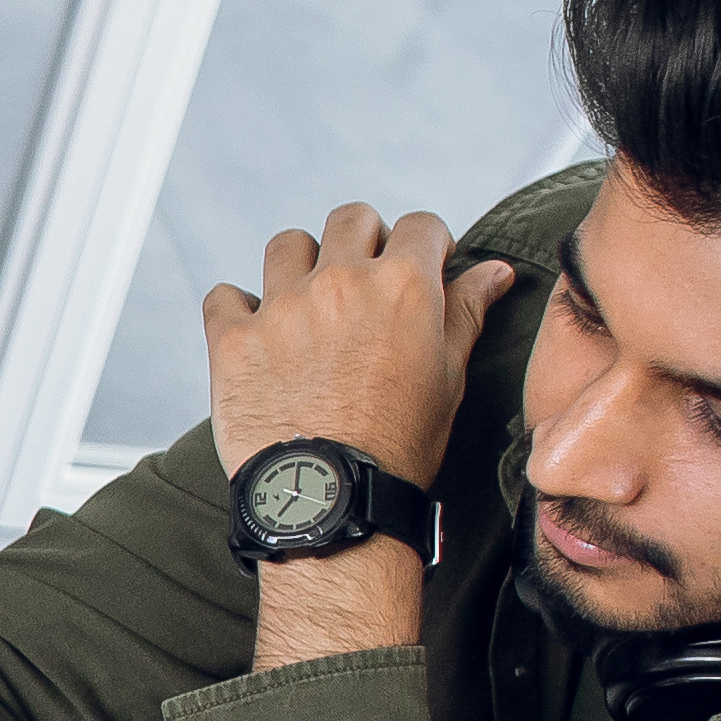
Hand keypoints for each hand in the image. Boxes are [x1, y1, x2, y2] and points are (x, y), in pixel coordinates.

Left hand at [202, 198, 518, 488]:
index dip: (426, 245)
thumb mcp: (449, 377)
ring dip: (300, 264)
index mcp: (404, 286)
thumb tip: (496, 271)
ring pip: (286, 245)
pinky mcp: (234, 340)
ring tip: (307, 301)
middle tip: (364, 278)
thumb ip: (467, 312)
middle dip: (363, 239)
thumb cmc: (399, 446)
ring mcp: (282, 308)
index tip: (420, 269)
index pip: (421, 226)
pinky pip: (225, 296)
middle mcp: (341, 283)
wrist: (333, 500)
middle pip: (351, 219)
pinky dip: (238, 309)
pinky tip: (256, 333)